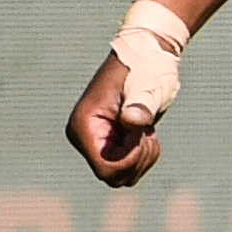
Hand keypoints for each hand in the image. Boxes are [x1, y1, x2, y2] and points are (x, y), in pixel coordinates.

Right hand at [65, 55, 163, 185]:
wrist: (148, 54)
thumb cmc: (147, 67)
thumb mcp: (148, 86)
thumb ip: (140, 105)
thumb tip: (131, 120)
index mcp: (83, 125)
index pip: (105, 169)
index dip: (131, 160)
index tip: (142, 134)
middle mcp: (83, 137)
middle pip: (112, 176)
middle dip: (138, 159)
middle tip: (147, 131)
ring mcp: (94, 141)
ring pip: (121, 175)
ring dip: (142, 157)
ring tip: (146, 129)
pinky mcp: (108, 143)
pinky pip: (127, 167)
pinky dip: (143, 155)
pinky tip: (145, 132)